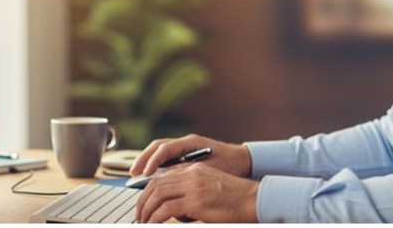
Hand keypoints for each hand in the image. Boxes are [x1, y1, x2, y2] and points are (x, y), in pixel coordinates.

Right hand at [129, 134, 251, 178]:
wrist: (244, 161)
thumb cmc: (230, 165)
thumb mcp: (209, 170)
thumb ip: (189, 173)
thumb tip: (169, 181)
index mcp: (191, 142)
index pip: (165, 148)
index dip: (153, 160)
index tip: (145, 174)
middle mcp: (186, 142)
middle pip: (157, 146)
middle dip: (143, 159)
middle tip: (133, 173)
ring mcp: (185, 147)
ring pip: (159, 150)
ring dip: (147, 161)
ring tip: (137, 174)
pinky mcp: (186, 154)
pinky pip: (166, 157)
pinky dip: (156, 164)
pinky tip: (151, 176)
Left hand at [135, 163, 258, 222]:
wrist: (253, 200)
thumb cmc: (235, 200)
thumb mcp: (210, 189)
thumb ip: (192, 193)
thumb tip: (175, 209)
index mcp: (195, 169)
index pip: (164, 176)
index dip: (149, 190)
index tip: (143, 203)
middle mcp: (191, 174)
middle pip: (156, 184)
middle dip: (143, 200)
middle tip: (139, 215)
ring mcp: (193, 186)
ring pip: (157, 195)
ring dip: (146, 210)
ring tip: (143, 222)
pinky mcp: (195, 201)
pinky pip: (166, 209)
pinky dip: (155, 218)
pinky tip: (153, 224)